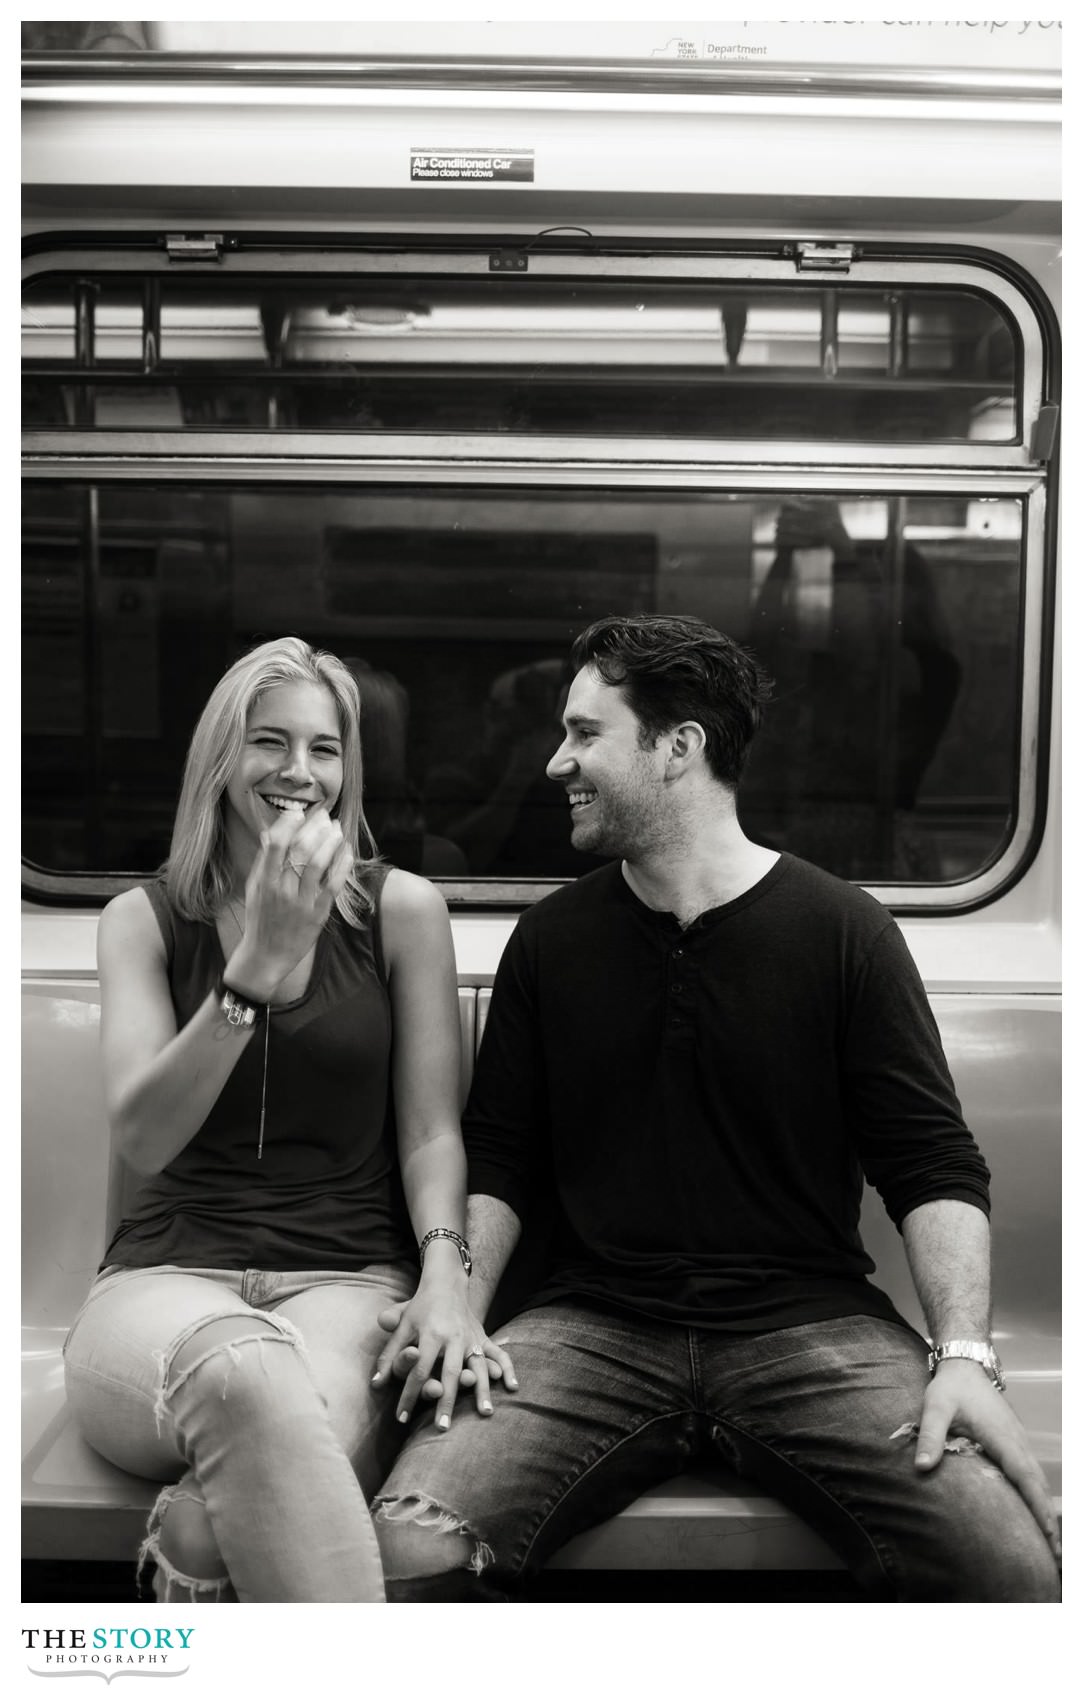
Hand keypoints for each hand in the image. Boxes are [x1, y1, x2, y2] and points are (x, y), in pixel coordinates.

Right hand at [229, 807, 352, 995]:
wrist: (266, 956)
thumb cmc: (259, 919)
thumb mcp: (254, 889)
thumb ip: (263, 861)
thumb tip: (271, 832)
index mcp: (264, 882)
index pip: (276, 846)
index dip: (288, 825)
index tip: (298, 813)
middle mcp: (282, 891)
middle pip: (300, 851)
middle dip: (315, 829)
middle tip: (324, 816)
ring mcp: (301, 903)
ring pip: (318, 865)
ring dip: (330, 843)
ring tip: (337, 829)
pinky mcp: (318, 914)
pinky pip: (333, 885)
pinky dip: (342, 866)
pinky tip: (346, 852)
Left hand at [372, 1299, 517, 1426]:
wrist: (446, 1285)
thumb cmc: (419, 1309)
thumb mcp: (402, 1326)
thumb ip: (389, 1355)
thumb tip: (375, 1384)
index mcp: (431, 1333)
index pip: (419, 1369)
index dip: (409, 1394)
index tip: (401, 1418)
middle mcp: (454, 1336)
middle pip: (450, 1372)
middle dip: (446, 1401)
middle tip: (442, 1428)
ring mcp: (472, 1337)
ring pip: (478, 1366)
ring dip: (482, 1390)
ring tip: (485, 1413)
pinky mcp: (484, 1337)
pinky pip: (498, 1353)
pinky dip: (507, 1368)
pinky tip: (513, 1387)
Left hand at [915, 1361, 1060, 1560]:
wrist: (965, 1365)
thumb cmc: (951, 1387)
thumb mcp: (935, 1407)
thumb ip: (930, 1436)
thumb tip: (922, 1467)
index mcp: (1002, 1437)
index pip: (1025, 1478)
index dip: (1038, 1507)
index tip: (1049, 1533)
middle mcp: (1017, 1441)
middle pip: (1039, 1485)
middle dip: (1048, 1518)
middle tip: (1055, 1553)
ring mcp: (1018, 1440)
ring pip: (1038, 1479)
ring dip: (1045, 1507)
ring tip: (1050, 1540)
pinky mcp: (1014, 1441)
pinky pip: (1031, 1472)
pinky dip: (1038, 1493)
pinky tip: (1036, 1510)